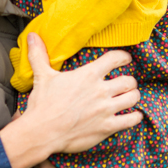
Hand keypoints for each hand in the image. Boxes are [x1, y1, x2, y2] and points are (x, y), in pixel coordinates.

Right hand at [0, 32, 141, 167]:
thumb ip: (39, 55)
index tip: (126, 59)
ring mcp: (105, 110)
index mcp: (88, 75)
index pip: (115, 58)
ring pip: (133, 98)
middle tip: (126, 84)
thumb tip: (32, 36)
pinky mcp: (107, 127)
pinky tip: (133, 116)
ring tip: (130, 97)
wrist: (42, 132)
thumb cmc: (43, 104)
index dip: (124, 57)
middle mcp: (100, 91)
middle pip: (129, 80)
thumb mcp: (42, 76)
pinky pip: (131, 120)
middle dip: (130, 81)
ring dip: (133, 97)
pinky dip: (135, 117)